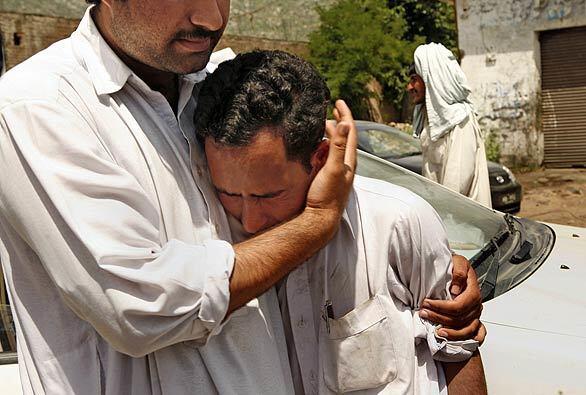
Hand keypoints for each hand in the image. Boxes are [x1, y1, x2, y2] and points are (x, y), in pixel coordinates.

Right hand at [305, 100, 356, 222]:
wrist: (320, 219)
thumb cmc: (326, 196)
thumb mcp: (333, 169)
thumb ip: (339, 147)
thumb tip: (345, 124)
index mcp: (349, 160)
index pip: (350, 131)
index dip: (345, 115)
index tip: (338, 101)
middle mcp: (346, 164)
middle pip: (344, 137)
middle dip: (339, 121)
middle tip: (331, 109)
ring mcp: (338, 171)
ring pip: (337, 146)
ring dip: (331, 133)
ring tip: (322, 125)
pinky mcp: (329, 177)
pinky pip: (329, 156)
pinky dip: (325, 145)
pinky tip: (317, 146)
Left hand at [420, 255, 485, 343]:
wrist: (458, 267)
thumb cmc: (456, 265)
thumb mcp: (458, 261)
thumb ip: (458, 272)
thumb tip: (455, 290)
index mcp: (473, 291)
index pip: (458, 306)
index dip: (441, 307)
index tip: (426, 303)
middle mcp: (476, 305)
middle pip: (460, 318)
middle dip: (439, 318)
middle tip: (423, 313)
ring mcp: (476, 314)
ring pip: (466, 329)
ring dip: (451, 333)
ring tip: (437, 332)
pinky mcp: (474, 319)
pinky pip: (477, 333)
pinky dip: (468, 338)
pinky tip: (458, 341)